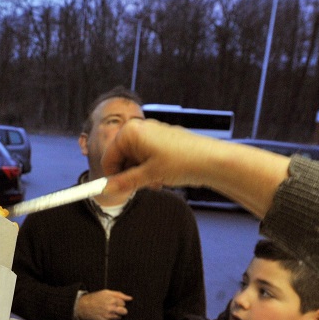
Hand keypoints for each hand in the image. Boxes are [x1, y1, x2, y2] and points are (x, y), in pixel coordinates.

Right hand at [75, 289, 132, 319]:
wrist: (83, 306)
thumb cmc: (95, 298)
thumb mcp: (106, 292)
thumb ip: (120, 294)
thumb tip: (130, 298)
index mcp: (112, 300)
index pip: (123, 303)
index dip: (119, 303)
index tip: (114, 302)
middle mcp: (111, 308)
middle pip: (124, 312)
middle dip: (121, 310)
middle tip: (114, 308)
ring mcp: (108, 316)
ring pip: (119, 318)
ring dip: (115, 315)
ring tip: (108, 311)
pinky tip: (105, 315)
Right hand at [100, 119, 289, 218]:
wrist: (212, 160)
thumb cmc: (183, 161)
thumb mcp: (149, 176)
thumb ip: (124, 183)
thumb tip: (106, 189)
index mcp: (131, 132)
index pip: (109, 157)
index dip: (110, 176)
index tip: (112, 191)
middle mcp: (139, 128)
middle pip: (121, 157)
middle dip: (129, 175)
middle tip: (140, 187)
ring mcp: (151, 133)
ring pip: (134, 159)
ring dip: (140, 174)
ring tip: (156, 182)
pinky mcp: (162, 139)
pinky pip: (146, 156)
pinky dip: (150, 168)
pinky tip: (162, 176)